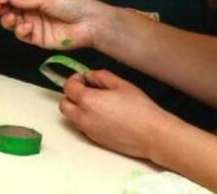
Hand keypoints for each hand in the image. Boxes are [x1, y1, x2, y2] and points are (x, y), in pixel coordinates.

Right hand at [0, 0, 109, 49]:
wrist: (88, 22)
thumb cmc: (70, 3)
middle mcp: (31, 11)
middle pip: (10, 11)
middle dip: (0, 10)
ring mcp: (34, 25)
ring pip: (13, 24)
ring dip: (9, 20)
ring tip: (12, 18)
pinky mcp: (37, 39)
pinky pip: (23, 36)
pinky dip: (21, 31)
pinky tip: (26, 27)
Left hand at [60, 69, 175, 160]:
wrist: (152, 135)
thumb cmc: (139, 108)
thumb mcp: (121, 84)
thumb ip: (101, 76)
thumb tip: (89, 76)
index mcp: (88, 101)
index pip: (68, 88)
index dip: (74, 79)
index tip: (83, 77)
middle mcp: (83, 117)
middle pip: (64, 104)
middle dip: (71, 95)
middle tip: (86, 89)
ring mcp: (88, 131)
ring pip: (71, 117)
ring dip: (77, 107)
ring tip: (95, 102)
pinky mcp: (95, 140)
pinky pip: (82, 127)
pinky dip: (86, 119)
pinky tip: (103, 115)